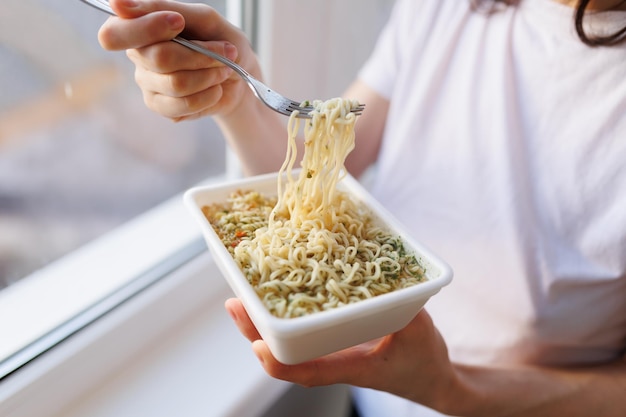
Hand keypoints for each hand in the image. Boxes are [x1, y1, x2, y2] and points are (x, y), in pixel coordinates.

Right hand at [98, 0, 260, 120]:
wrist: (239, 76)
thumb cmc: (220, 42)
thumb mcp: (202, 17)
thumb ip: (164, 8)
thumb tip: (117, 5)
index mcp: (139, 28)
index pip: (115, 33)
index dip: (147, 29)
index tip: (178, 23)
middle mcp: (137, 56)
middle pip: (160, 58)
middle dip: (200, 55)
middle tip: (224, 51)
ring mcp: (147, 83)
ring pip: (176, 84)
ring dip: (209, 76)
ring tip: (221, 70)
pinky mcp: (161, 106)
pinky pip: (184, 105)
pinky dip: (208, 96)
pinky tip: (213, 89)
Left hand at [224, 298, 458, 409]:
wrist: (430, 379)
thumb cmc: (424, 362)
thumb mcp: (420, 334)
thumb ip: (406, 312)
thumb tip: (390, 286)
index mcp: (353, 366)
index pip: (309, 372)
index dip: (280, 362)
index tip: (258, 344)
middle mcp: (335, 360)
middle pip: (284, 353)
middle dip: (256, 330)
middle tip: (233, 304)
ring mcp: (332, 352)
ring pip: (288, 342)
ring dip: (263, 321)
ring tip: (242, 294)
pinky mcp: (334, 341)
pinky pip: (301, 331)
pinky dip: (284, 313)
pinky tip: (273, 292)